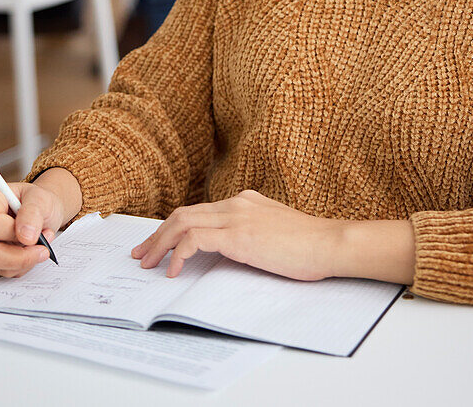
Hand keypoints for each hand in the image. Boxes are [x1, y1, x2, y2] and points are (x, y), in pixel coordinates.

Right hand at [0, 181, 64, 277]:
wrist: (37, 210)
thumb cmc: (36, 202)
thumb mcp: (41, 199)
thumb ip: (33, 213)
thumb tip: (26, 236)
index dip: (13, 234)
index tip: (33, 234)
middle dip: (20, 256)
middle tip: (42, 248)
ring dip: (21, 262)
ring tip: (36, 245)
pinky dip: (15, 266)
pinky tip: (23, 250)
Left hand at [131, 189, 343, 280]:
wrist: (331, 243)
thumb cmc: (310, 245)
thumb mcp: (274, 232)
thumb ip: (251, 233)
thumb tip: (231, 251)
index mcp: (245, 201)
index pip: (199, 210)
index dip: (173, 227)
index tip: (159, 244)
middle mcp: (237, 203)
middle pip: (183, 213)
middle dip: (157, 235)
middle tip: (141, 254)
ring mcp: (237, 217)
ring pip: (183, 222)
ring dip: (160, 244)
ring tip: (149, 264)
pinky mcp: (239, 236)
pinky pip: (195, 240)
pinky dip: (179, 254)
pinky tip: (174, 271)